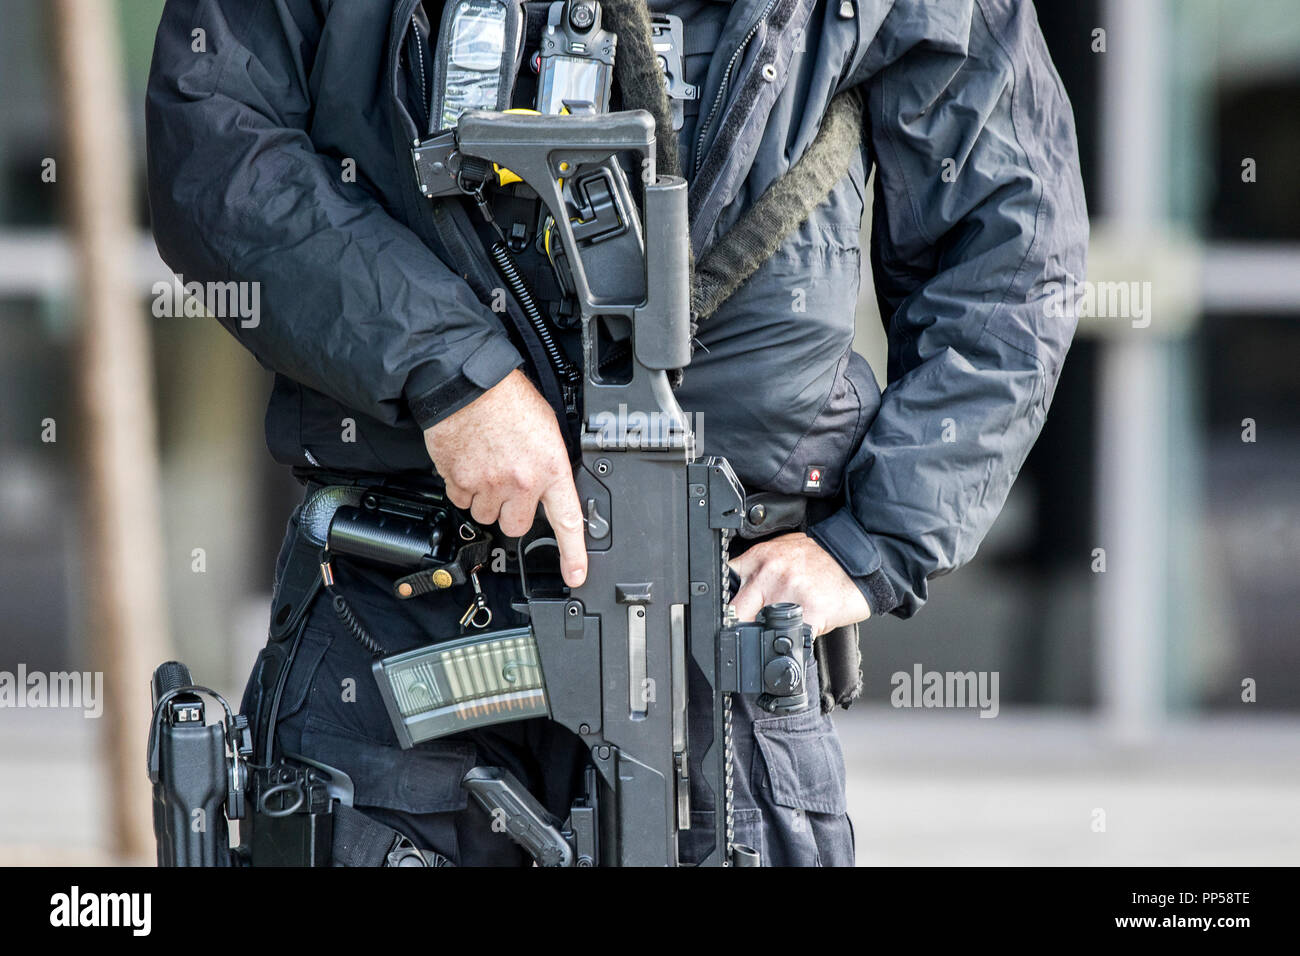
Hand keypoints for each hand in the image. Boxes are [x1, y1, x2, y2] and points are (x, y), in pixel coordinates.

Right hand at [423, 369, 586, 586]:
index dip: (573, 555)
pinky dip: (462, 487)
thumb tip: (546, 483)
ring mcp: (489, 484)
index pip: (567, 520)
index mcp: (550, 467)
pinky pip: (460, 500)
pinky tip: (469, 463)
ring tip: (487, 466)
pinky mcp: (459, 480)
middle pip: (516, 525)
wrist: (468, 383)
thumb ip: (547, 463)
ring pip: (485, 515)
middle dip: (511, 511)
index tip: (576, 576)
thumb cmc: (508, 398)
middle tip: (509, 486)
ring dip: (486, 499)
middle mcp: (521, 481)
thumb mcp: (546, 429)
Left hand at [729, 532, 869, 636]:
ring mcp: (789, 593)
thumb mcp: (784, 551)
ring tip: (780, 631)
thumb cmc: (823, 559)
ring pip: (760, 630)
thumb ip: (760, 568)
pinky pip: (791, 639)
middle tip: (748, 634)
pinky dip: (793, 643)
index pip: (725, 582)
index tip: (728, 616)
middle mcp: (770, 574)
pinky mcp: (810, 612)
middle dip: (740, 627)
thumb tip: (738, 592)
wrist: (859, 561)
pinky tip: (800, 634)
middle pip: (736, 612)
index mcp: (760, 557)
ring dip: (767, 637)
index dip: (725, 604)